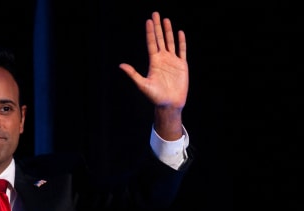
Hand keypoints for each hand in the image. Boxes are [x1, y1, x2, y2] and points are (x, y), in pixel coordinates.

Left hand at [119, 11, 187, 138]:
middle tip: (156, 13)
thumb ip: (133, 74)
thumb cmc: (155, 97)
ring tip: (166, 19)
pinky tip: (179, 33)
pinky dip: (181, 42)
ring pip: (170, 42)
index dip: (150, 32)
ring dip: (168, 31)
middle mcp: (162, 59)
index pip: (151, 43)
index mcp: (153, 62)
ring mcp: (172, 61)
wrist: (169, 104)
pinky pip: (182, 51)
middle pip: (159, 39)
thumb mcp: (142, 85)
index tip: (148, 20)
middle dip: (158, 27)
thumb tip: (121, 65)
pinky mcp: (182, 65)